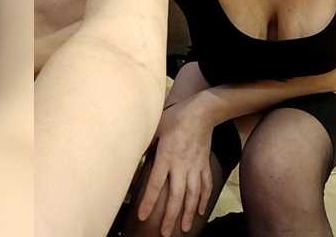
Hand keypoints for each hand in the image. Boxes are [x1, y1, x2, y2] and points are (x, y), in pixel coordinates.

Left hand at [137, 95, 213, 235]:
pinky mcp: (204, 164)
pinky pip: (205, 184)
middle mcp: (181, 165)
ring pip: (192, 194)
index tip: (143, 216)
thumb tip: (130, 152)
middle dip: (171, 216)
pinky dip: (203, 198)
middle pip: (176, 195)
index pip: (155, 183)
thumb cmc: (176, 118)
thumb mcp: (156, 128)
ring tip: (184, 228)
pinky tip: (200, 210)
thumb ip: (144, 142)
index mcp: (166, 157)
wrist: (202, 112)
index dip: (149, 201)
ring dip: (188, 212)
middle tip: (166, 233)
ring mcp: (195, 166)